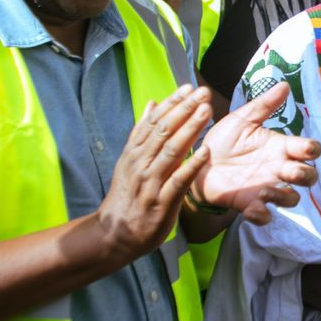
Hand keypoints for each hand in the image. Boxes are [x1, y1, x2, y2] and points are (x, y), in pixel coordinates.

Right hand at [99, 86, 214, 259]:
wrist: (114, 233)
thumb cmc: (127, 195)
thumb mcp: (129, 161)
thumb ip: (142, 133)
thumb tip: (152, 103)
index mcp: (134, 152)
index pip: (154, 121)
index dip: (172, 103)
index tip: (188, 87)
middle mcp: (141, 163)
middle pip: (164, 131)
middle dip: (184, 109)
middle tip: (202, 92)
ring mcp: (150, 182)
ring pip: (171, 151)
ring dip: (190, 130)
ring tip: (207, 112)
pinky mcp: (161, 202)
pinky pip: (178, 181)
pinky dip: (191, 166)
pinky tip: (206, 152)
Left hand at [195, 81, 320, 222]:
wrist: (198, 160)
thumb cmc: (224, 139)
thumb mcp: (242, 119)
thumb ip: (264, 105)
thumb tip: (285, 85)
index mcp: (279, 147)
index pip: (308, 150)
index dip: (312, 150)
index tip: (305, 149)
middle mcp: (277, 169)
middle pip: (307, 177)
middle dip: (305, 176)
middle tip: (289, 171)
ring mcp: (264, 188)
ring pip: (290, 199)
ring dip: (283, 196)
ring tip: (265, 190)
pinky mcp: (248, 204)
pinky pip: (264, 216)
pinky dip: (262, 215)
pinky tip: (253, 208)